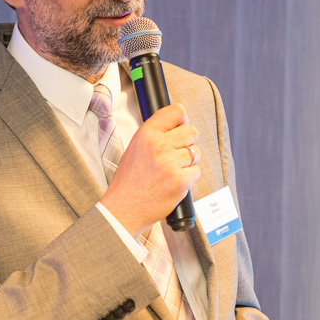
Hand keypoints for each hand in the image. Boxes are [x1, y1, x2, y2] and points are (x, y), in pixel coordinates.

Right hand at [100, 104, 200, 236]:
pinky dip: (189, 178)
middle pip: (192, 131)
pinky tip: (174, 182)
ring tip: (171, 171)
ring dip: (188, 162)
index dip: (182, 120)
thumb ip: (156, 134)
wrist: (124, 208)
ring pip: (196, 153)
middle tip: (177, 154)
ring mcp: (170, 164)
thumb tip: (180, 125)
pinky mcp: (180, 182)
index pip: (176, 111)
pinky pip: (196, 171)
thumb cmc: (129, 180)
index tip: (179, 129)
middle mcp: (159, 145)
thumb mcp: (135, 147)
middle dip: (188, 142)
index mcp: (146, 134)